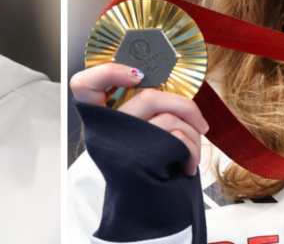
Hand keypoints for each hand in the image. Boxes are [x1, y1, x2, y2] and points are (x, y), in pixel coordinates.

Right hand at [71, 63, 208, 174]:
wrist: (148, 211)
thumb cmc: (146, 169)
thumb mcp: (134, 136)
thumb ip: (141, 111)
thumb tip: (172, 90)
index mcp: (100, 121)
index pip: (83, 86)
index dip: (107, 72)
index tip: (136, 74)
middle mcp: (104, 131)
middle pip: (148, 97)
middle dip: (185, 106)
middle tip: (199, 122)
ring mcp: (121, 145)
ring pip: (168, 117)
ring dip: (193, 133)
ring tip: (193, 152)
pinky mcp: (141, 160)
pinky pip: (176, 138)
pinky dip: (192, 148)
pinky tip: (188, 163)